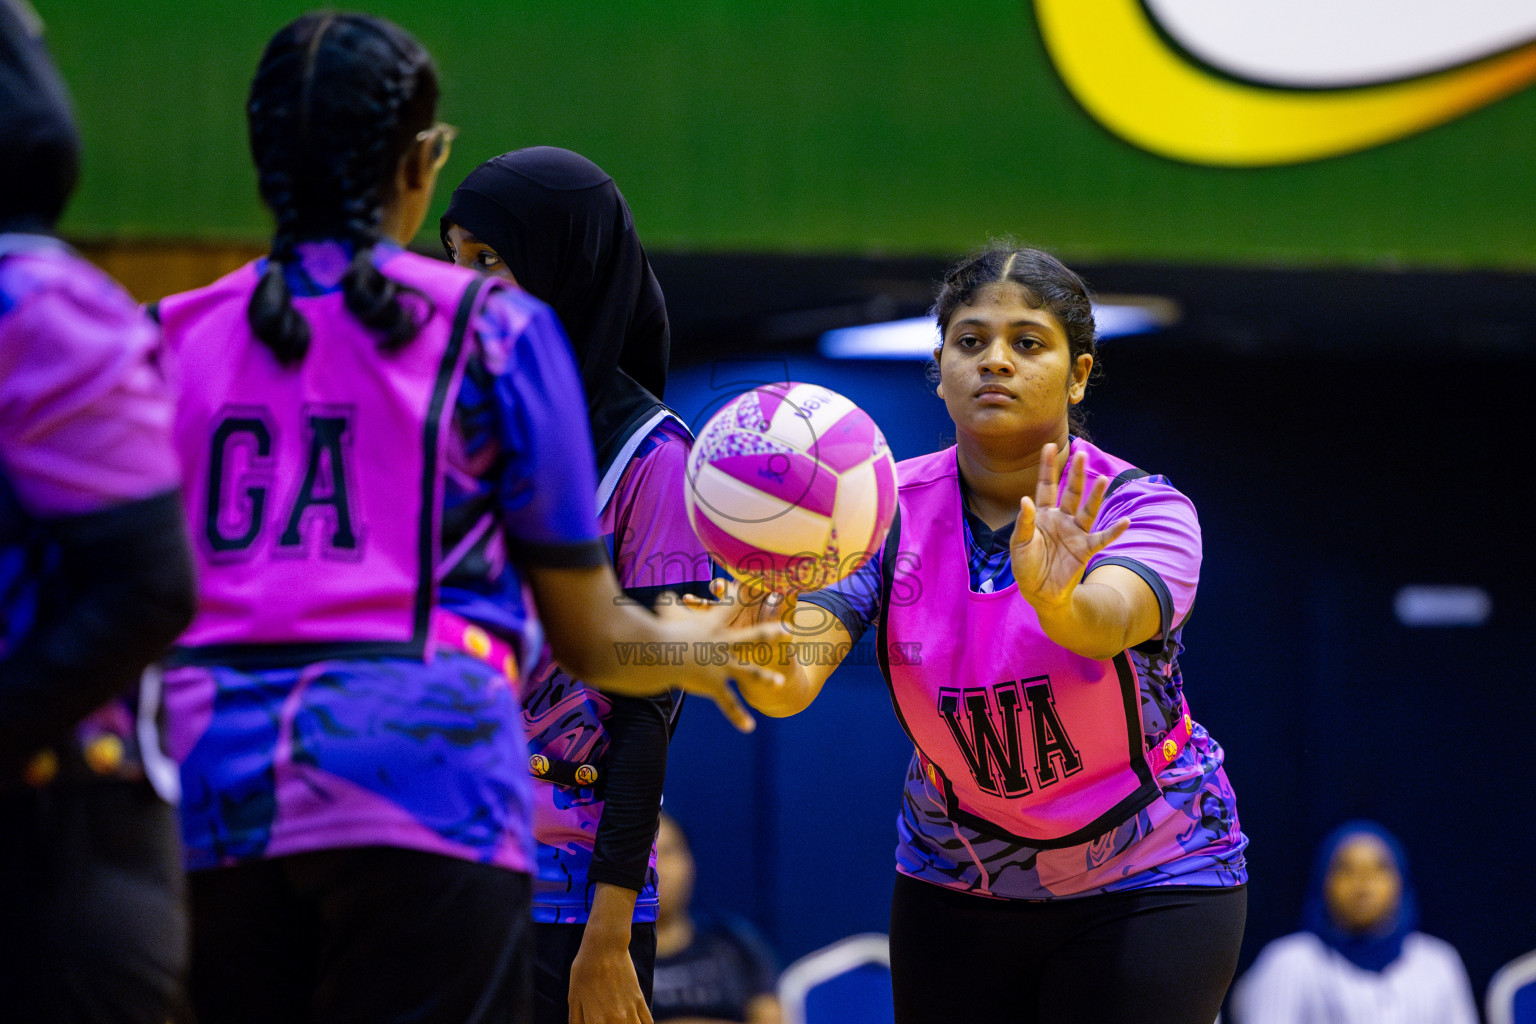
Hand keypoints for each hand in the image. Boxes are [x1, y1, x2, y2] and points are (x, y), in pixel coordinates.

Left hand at [568, 929, 651, 1023]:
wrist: (604, 948)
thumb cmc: (584, 971)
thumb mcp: (573, 998)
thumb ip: (576, 1020)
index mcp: (596, 1022)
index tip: (598, 1021)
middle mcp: (615, 1020)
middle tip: (608, 1019)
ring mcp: (629, 1011)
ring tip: (623, 1021)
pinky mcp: (639, 1000)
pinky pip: (648, 1022)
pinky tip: (636, 1022)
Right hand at [652, 587, 786, 732]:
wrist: (662, 653)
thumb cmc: (661, 629)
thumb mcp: (666, 610)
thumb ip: (668, 603)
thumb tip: (664, 596)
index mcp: (713, 625)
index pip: (731, 605)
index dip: (743, 596)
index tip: (757, 588)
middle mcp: (723, 644)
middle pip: (753, 636)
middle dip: (772, 633)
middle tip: (789, 629)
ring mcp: (722, 665)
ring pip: (749, 671)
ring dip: (764, 678)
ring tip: (780, 682)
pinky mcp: (714, 685)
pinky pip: (729, 702)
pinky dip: (737, 715)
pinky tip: (749, 727)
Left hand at [1010, 443, 1128, 611]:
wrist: (1039, 592)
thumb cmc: (1026, 566)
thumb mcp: (1020, 543)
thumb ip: (1024, 522)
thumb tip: (1025, 499)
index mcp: (1043, 515)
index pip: (1046, 486)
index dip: (1047, 467)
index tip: (1049, 446)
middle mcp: (1062, 519)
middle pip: (1071, 492)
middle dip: (1077, 474)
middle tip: (1082, 454)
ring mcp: (1075, 533)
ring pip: (1088, 510)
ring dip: (1095, 495)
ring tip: (1103, 478)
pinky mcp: (1085, 549)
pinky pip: (1102, 538)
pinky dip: (1114, 531)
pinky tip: (1125, 521)